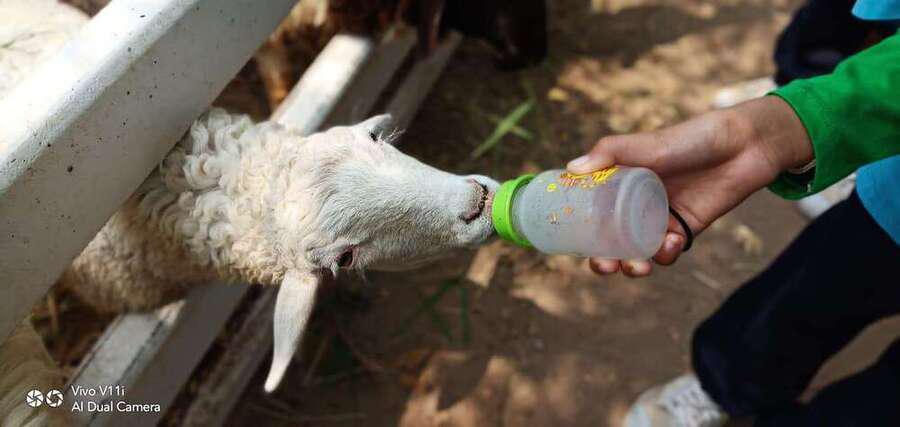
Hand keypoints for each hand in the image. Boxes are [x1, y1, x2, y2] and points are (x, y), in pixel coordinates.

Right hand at [568, 96, 811, 276]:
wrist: (744, 145)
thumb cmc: (692, 138)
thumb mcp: (648, 144)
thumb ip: (611, 153)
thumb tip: (571, 169)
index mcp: (621, 182)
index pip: (592, 211)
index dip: (580, 230)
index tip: (573, 244)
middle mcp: (636, 202)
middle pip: (611, 238)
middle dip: (604, 258)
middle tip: (604, 266)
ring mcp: (661, 216)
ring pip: (637, 250)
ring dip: (633, 264)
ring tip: (637, 266)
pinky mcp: (685, 227)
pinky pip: (668, 250)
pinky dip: (666, 253)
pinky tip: (673, 241)